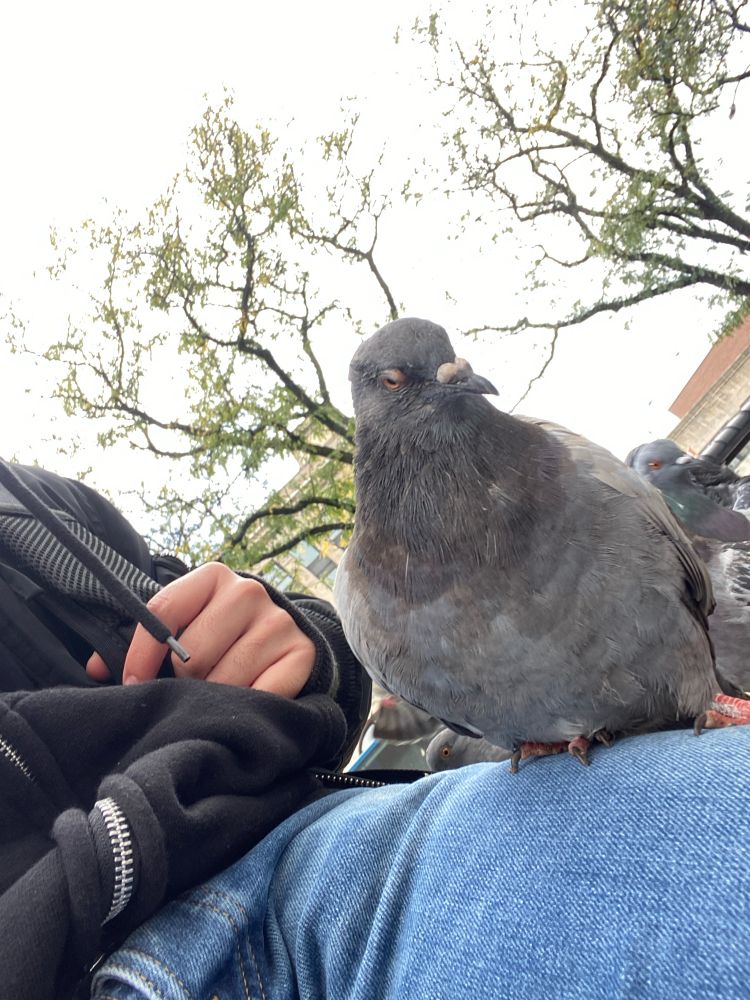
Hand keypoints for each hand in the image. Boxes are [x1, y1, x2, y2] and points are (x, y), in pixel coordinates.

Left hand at [86, 562, 315, 695]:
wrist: (285, 634)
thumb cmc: (221, 632)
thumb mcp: (186, 622)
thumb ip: (142, 641)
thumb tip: (96, 670)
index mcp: (213, 576)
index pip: (163, 611)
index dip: (141, 654)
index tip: (133, 682)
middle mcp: (248, 592)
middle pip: (193, 654)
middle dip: (183, 682)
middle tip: (188, 690)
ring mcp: (278, 623)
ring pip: (225, 679)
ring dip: (214, 698)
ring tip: (216, 696)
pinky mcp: (302, 653)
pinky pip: (262, 695)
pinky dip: (248, 707)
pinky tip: (244, 703)